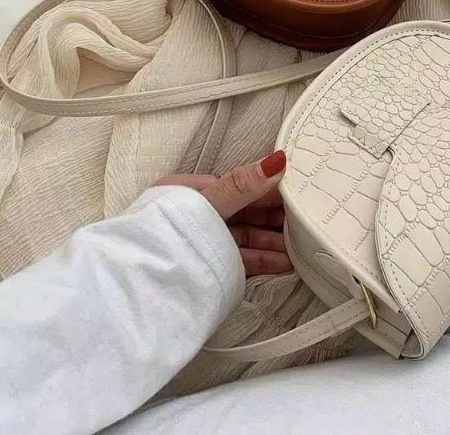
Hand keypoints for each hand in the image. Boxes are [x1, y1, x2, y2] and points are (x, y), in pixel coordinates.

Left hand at [152, 150, 291, 276]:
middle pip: (245, 211)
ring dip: (273, 240)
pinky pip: (240, 257)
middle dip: (275, 217)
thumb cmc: (169, 237)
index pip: (239, 184)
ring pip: (246, 235)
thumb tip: (277, 160)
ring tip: (301, 246)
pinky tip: (285, 262)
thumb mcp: (208, 205)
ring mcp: (203, 241)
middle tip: (307, 219)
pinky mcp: (208, 265)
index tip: (298, 191)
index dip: (269, 187)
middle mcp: (196, 214)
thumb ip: (242, 185)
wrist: (142, 289)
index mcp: (190, 190)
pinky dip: (263, 259)